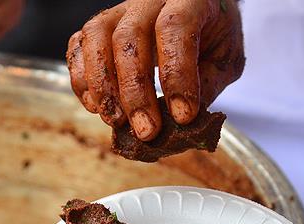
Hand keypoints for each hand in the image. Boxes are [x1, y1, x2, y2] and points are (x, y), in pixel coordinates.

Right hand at [66, 0, 243, 140]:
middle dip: (135, 92)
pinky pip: (77, 46)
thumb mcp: (225, 58)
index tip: (183, 115)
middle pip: (128, 38)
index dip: (176, 75)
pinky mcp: (99, 28)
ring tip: (116, 121)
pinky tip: (95, 106)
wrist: (197, 11)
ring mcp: (118, 12)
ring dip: (102, 86)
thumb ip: (207, 86)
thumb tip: (181, 123)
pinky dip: (81, 80)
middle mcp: (148, 1)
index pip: (174, 28)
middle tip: (145, 131)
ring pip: (96, 39)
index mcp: (188, 0)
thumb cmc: (212, 34)